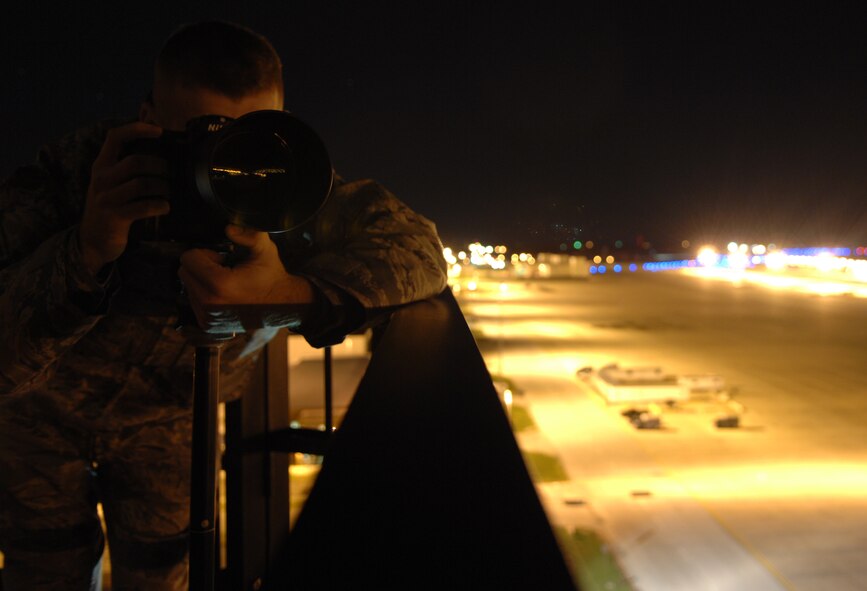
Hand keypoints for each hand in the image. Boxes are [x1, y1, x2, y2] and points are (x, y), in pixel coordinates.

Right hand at [79, 122, 169, 274]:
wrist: (92, 240)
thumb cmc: (110, 207)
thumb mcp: (112, 183)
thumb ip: (127, 167)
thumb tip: (160, 149)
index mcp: (101, 165)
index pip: (115, 137)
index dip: (137, 129)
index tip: (159, 130)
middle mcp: (101, 179)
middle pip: (135, 161)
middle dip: (160, 166)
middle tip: (171, 173)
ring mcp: (107, 198)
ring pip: (142, 184)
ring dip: (163, 187)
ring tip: (169, 191)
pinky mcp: (115, 217)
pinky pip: (144, 207)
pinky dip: (160, 205)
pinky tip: (165, 207)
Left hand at [178, 225, 314, 329]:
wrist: (283, 306)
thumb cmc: (272, 277)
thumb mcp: (265, 250)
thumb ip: (249, 234)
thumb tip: (229, 228)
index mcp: (219, 284)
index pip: (188, 259)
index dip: (206, 253)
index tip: (223, 259)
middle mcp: (210, 303)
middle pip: (184, 272)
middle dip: (201, 267)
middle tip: (224, 270)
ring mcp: (208, 317)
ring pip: (188, 287)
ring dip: (202, 281)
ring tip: (226, 284)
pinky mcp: (208, 325)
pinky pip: (193, 302)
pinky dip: (204, 295)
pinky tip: (224, 295)